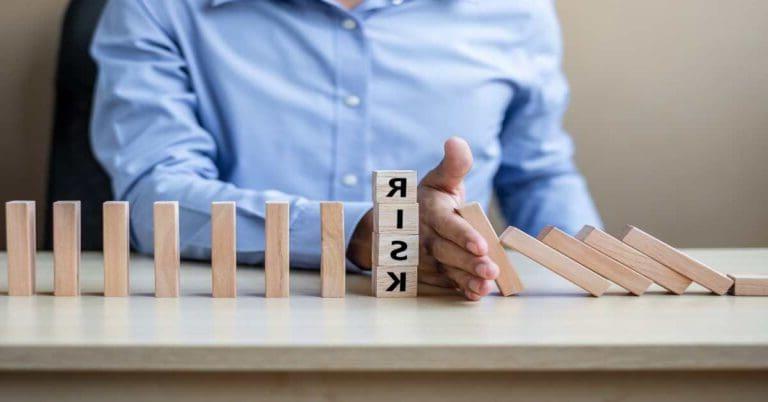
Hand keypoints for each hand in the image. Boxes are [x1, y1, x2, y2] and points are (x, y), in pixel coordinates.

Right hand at [347, 137, 498, 299]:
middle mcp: (427, 238)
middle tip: (491, 269)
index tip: (480, 244)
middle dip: (470, 262)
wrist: (397, 225)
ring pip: (449, 271)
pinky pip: (448, 284)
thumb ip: (453, 165)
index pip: (448, 225)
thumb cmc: (427, 199)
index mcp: (432, 213)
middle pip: (449, 252)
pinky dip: (462, 290)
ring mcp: (427, 259)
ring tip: (486, 286)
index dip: (463, 235)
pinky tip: (476, 294)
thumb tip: (456, 141)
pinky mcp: (432, 274)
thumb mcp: (438, 179)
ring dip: (468, 279)